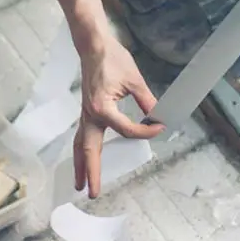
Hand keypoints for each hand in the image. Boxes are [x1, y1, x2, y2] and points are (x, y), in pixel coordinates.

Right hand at [74, 36, 162, 197]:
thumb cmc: (112, 59)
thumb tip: (159, 117)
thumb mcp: (135, 80)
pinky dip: (81, 151)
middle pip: (88, 150)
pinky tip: (83, 159)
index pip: (126, 130)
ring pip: (80, 145)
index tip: (160, 127)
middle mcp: (90, 114)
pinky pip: (82, 136)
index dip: (146, 131)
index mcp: (102, 107)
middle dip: (90, 172)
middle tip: (92, 193)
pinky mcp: (86, 111)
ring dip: (80, 166)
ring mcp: (85, 114)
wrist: (94, 46)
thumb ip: (147, 101)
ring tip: (78, 185)